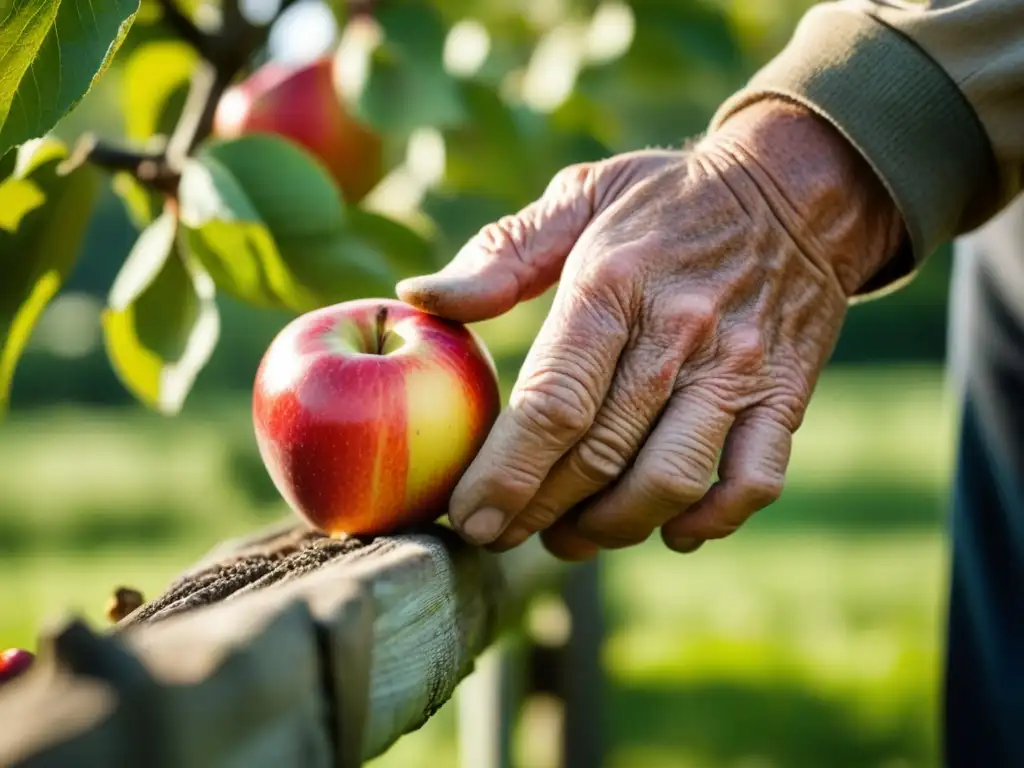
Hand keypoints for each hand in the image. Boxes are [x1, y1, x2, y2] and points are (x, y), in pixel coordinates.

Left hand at [397, 100, 902, 559]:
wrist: (800, 188)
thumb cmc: (666, 199)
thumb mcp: (581, 196)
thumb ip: (501, 253)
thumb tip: (419, 298)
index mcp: (613, 285)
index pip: (553, 404)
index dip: (505, 474)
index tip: (469, 517)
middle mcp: (677, 334)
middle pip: (599, 456)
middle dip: (539, 513)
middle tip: (502, 535)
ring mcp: (737, 370)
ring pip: (669, 481)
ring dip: (612, 528)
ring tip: (569, 538)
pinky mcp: (783, 394)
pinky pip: (753, 481)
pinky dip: (710, 521)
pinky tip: (670, 530)